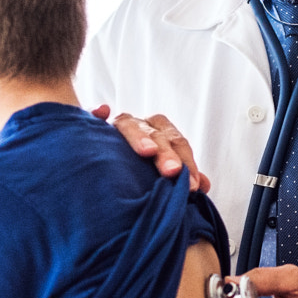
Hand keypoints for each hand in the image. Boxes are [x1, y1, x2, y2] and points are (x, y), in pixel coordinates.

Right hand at [92, 105, 209, 192]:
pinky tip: (100, 111)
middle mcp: (142, 125)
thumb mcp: (165, 172)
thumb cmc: (142, 170)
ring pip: (130, 124)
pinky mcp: (94, 128)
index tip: (193, 186)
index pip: (178, 143)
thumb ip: (184, 176)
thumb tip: (203, 185)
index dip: (188, 164)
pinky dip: (96, 113)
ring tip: (147, 151)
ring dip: (139, 136)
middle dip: (166, 154)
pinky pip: (94, 117)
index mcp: (162, 132)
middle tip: (173, 172)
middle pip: (158, 134)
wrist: (110, 164)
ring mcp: (119, 125)